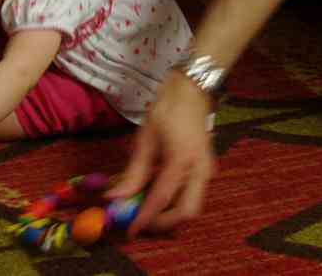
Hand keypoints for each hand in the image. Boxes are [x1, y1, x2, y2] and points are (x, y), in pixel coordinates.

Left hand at [105, 71, 215, 235]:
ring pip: (191, 206)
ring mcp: (207, 172)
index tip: (130, 231)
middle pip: (186, 213)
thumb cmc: (166, 110)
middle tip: (138, 221)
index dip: (145, 218)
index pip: (162, 199)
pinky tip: (155, 194)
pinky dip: (174, 202)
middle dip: (162, 222)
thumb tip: (114, 197)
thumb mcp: (145, 139)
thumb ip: (133, 173)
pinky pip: (192, 195)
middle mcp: (200, 171)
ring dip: (168, 214)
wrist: (192, 91)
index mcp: (182, 161)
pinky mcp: (206, 170)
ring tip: (143, 209)